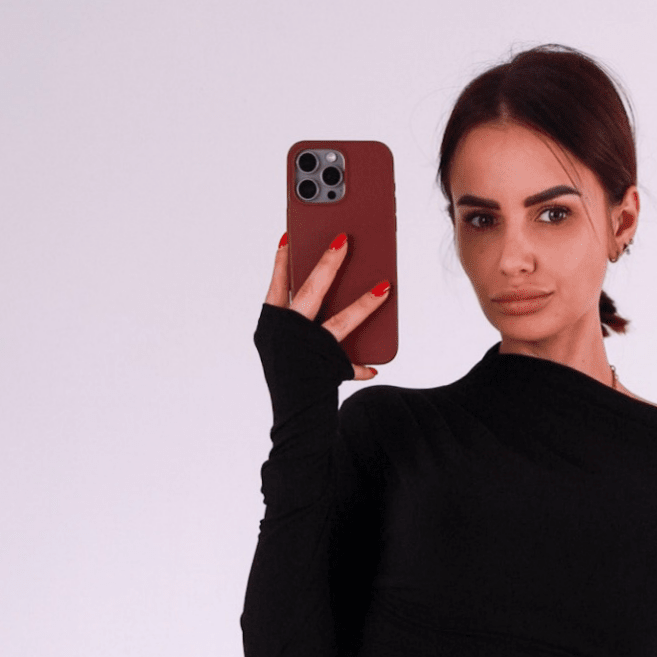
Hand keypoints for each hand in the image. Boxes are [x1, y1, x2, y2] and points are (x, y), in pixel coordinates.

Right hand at [266, 232, 389, 381]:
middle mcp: (288, 334)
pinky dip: (363, 366)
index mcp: (272, 325)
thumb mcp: (286, 346)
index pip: (278, 284)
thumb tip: (328, 295)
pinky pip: (352, 364)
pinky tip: (375, 366)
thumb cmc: (289, 379)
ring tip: (384, 286)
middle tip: (343, 239)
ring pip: (341, 321)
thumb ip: (302, 320)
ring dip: (365, 303)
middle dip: (328, 263)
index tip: (289, 235)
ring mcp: (309, 350)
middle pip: (311, 291)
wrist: (293, 422)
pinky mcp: (328, 368)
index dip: (283, 260)